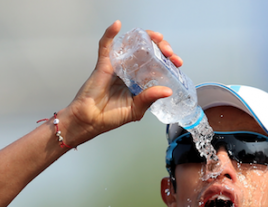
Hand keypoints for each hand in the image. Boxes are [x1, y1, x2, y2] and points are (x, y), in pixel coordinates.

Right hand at [61, 21, 183, 146]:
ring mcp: (118, 65)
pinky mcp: (104, 63)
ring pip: (132, 44)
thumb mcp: (136, 109)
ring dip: (145, 37)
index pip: (158, 65)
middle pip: (148, 51)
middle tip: (169, 53)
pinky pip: (106, 45)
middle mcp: (130, 70)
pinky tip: (117, 26)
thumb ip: (150, 98)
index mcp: (140, 81)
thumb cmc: (110, 117)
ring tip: (156, 38)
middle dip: (162, 48)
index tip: (177, 62)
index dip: (169, 61)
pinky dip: (110, 33)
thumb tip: (167, 90)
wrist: (90, 120)